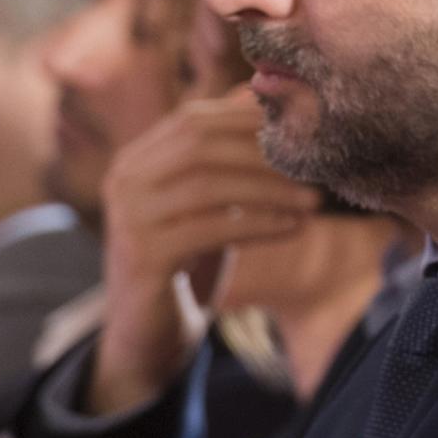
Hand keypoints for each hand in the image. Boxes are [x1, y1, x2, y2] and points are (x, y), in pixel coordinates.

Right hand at [89, 91, 319, 414]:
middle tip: (312, 167)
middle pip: (199, 144)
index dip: (247, 120)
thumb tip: (262, 102)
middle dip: (262, 153)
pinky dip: (258, 224)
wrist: (145, 335)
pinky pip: (210, 228)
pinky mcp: (143, 256)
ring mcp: (129, 218)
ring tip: (312, 200)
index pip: (193, 120)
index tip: (299, 131)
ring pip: (207, 185)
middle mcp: (124, 180)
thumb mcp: (204, 205)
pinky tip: (292, 227)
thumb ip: (224, 160)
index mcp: (136, 160)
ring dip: (268, 189)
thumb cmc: (186, 262)